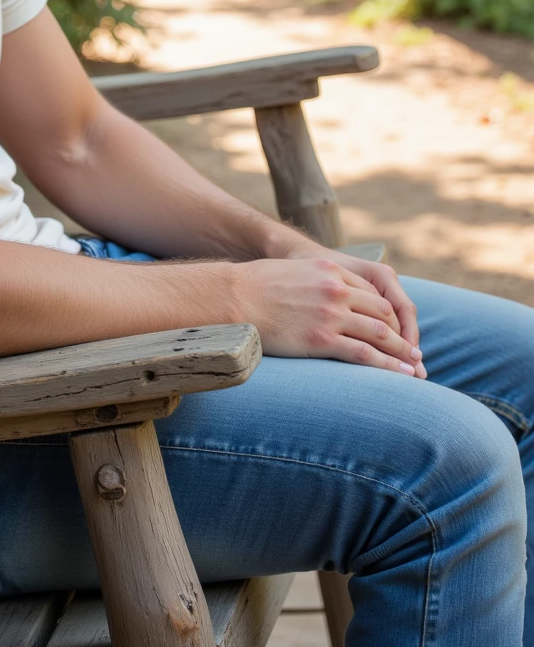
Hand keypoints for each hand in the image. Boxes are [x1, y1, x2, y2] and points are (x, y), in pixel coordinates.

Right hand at [231, 255, 424, 376]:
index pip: (373, 294)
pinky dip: (387, 366)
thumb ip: (317, 282)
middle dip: (402, 337)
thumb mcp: (294, 273)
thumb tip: (326, 302)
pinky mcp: (321, 338)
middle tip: (416, 355)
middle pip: (382, 314)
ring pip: (380, 335)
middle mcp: (336, 290)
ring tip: (415, 369)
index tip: (400, 331)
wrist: (232, 297)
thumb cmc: (254, 286)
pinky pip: (364, 354)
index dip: (391, 316)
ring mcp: (330, 314)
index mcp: (331, 271)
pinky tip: (399, 376)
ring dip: (402, 354)